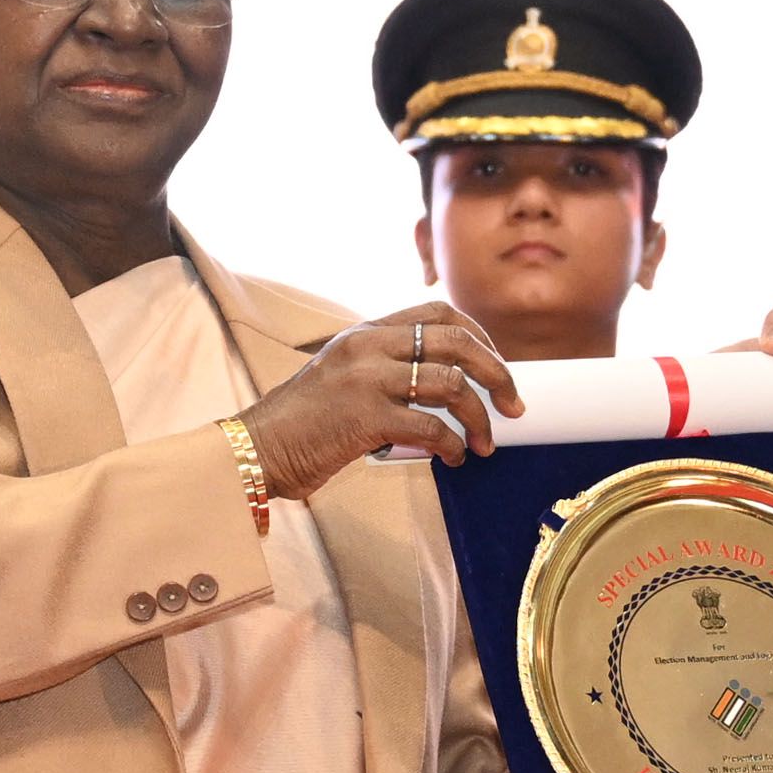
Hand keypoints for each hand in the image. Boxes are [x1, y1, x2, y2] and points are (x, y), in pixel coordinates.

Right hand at [236, 303, 523, 494]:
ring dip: (479, 418)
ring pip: (451, 385)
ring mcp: (366, 379)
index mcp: (366, 332)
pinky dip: (453, 445)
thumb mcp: (345, 377)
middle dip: (497, 373)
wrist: (259, 448)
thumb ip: (388, 371)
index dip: (480, 336)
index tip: (497, 366)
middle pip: (457, 342)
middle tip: (514, 406)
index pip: (439, 313)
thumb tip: (451, 389)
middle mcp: (368, 346)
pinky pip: (432, 427)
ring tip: (483, 444)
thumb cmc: (305, 423)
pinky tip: (454, 459)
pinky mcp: (365, 416)